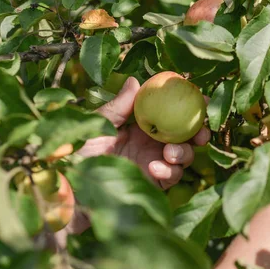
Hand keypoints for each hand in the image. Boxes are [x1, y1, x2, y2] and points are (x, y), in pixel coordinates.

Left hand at [77, 76, 210, 187]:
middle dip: (198, 132)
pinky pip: (171, 177)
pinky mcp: (151, 184)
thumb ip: (118, 107)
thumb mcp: (97, 125)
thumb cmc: (77, 151)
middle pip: (184, 135)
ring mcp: (152, 163)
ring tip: (170, 153)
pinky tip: (154, 168)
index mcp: (139, 125)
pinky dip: (169, 171)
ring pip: (183, 157)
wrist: (67, 188)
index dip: (188, 105)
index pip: (169, 111)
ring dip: (184, 153)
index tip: (202, 98)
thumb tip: (135, 81)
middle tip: (201, 132)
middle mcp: (150, 143)